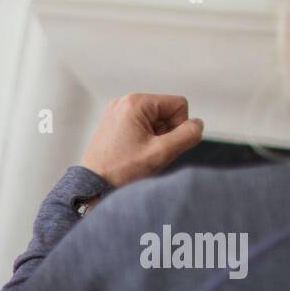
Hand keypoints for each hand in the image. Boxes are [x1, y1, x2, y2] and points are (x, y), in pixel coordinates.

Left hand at [79, 94, 203, 187]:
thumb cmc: (121, 171)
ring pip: (155, 121)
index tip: (163, 145)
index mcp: (135, 102)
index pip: (179, 104)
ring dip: (156, 139)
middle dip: (166, 133)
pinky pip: (141, 127)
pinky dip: (144, 141)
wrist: (91, 188)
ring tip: (140, 156)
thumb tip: (198, 125)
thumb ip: (187, 135)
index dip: (180, 126)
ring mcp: (116, 113)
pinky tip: (133, 155)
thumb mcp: (161, 153)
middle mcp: (124, 102)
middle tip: (150, 153)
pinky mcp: (113, 124)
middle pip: (166, 112)